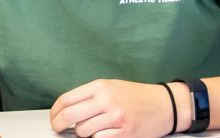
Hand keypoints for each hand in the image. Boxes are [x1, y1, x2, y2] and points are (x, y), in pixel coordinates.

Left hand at [49, 79, 172, 136]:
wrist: (166, 105)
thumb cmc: (137, 96)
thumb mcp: (111, 87)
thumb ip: (90, 96)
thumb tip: (67, 109)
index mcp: (100, 86)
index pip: (67, 99)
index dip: (55, 111)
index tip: (53, 117)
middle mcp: (106, 100)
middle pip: (70, 115)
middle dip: (59, 124)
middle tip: (58, 128)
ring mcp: (115, 117)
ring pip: (83, 131)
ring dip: (82, 133)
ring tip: (90, 129)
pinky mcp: (124, 133)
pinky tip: (101, 134)